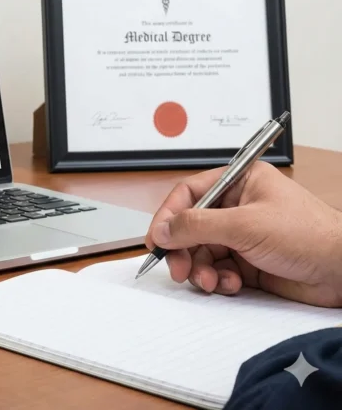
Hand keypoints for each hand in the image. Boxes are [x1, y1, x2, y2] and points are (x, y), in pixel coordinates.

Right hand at [144, 161, 341, 306]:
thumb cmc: (310, 235)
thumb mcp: (246, 224)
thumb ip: (198, 226)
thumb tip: (165, 229)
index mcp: (239, 183)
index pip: (189, 194)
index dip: (169, 217)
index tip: (157, 240)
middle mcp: (238, 207)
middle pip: (191, 227)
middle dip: (183, 250)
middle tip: (179, 269)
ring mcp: (243, 236)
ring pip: (202, 252)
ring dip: (200, 269)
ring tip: (209, 281)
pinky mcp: (248, 262)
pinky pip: (217, 270)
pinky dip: (217, 280)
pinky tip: (230, 285)